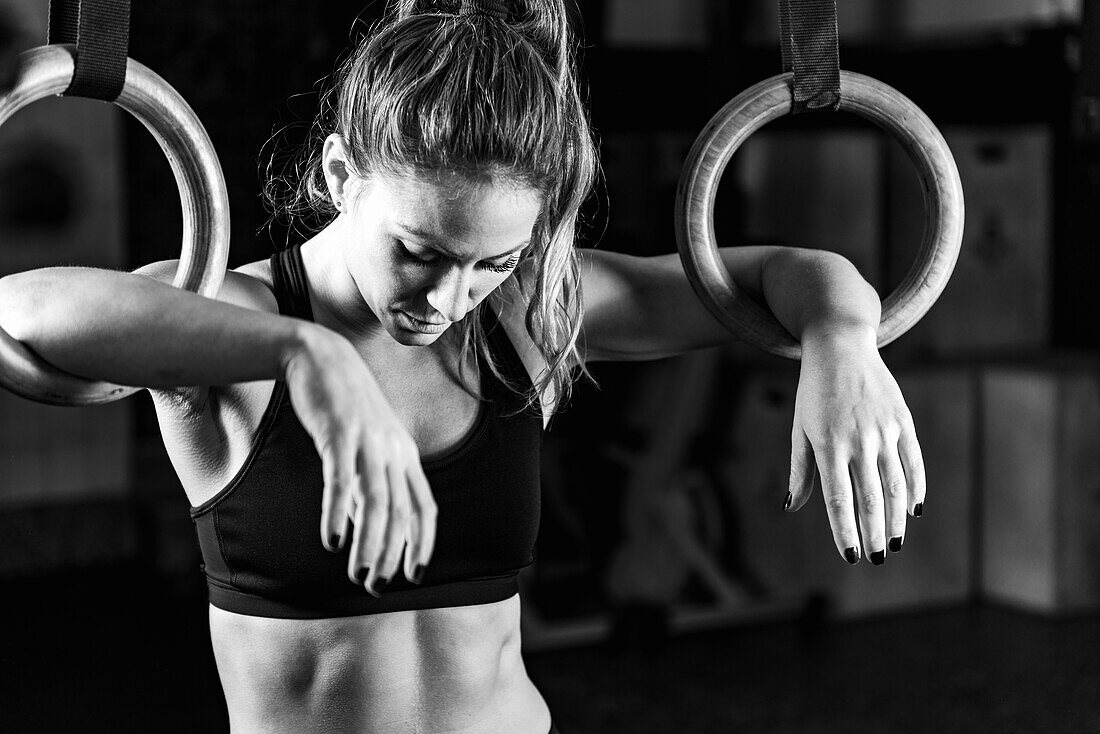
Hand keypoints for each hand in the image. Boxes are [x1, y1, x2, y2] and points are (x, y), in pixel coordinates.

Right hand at [282, 326, 436, 594]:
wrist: (321, 356)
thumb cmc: (344, 405)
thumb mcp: (367, 443)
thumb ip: (371, 479)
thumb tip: (361, 524)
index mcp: (405, 454)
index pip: (425, 506)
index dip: (423, 542)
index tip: (415, 574)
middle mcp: (393, 450)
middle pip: (401, 512)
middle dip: (392, 554)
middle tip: (377, 586)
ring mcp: (368, 442)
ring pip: (376, 503)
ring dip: (370, 544)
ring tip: (360, 575)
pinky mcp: (339, 435)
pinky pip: (342, 482)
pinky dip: (339, 514)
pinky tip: (333, 541)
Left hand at [785, 325, 924, 564]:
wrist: (840, 346)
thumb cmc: (813, 392)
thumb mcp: (800, 429)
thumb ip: (800, 471)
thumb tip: (791, 507)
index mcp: (828, 445)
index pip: (838, 499)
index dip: (846, 530)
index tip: (851, 555)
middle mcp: (858, 440)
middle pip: (870, 498)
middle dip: (875, 532)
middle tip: (878, 557)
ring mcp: (883, 431)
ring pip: (895, 485)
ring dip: (897, 518)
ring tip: (895, 542)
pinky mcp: (902, 421)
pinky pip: (913, 462)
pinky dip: (916, 488)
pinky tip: (913, 510)